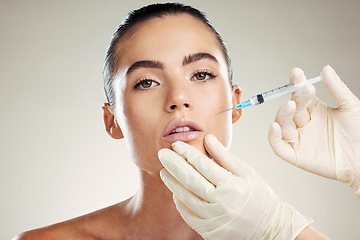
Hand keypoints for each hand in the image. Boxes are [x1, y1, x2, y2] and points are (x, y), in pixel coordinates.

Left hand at [158, 135, 311, 239]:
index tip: (176, 145)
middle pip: (190, 181)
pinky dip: (180, 203)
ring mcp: (213, 219)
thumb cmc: (260, 197)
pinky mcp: (209, 231)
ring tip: (164, 171)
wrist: (270, 228)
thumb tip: (209, 139)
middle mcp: (220, 203)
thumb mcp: (246, 173)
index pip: (203, 166)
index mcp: (231, 186)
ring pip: (186, 198)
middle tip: (162, 154)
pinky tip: (176, 192)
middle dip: (173, 165)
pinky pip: (188, 215)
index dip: (187, 154)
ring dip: (172, 183)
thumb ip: (225, 156)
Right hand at [268, 66, 359, 196]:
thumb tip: (325, 69)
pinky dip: (273, 137)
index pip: (300, 95)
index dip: (296, 84)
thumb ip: (337, 88)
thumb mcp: (351, 107)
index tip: (296, 73)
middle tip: (304, 91)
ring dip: (282, 114)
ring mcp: (300, 140)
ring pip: (282, 125)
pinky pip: (279, 147)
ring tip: (291, 106)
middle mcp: (305, 124)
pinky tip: (275, 126)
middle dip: (295, 99)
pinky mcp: (297, 156)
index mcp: (316, 111)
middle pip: (291, 109)